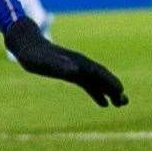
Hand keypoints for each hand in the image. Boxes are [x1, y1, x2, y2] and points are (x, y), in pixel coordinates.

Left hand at [4, 20, 126, 107]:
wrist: (26, 46)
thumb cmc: (33, 55)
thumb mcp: (44, 62)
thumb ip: (59, 65)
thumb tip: (75, 71)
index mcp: (76, 61)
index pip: (97, 72)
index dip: (109, 81)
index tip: (120, 92)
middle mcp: (79, 64)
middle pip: (101, 77)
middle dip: (113, 88)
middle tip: (125, 102)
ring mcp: (76, 69)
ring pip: (97, 82)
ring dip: (109, 92)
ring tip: (120, 104)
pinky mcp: (71, 74)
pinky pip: (88, 85)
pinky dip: (97, 93)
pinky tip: (104, 104)